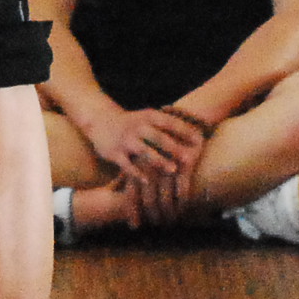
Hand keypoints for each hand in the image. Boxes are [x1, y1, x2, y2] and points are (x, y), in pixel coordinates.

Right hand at [78, 103, 205, 186]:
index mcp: (147, 117)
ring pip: (144, 151)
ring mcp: (125, 140)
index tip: (200, 140)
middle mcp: (136, 127)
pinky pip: (127, 165)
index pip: (168, 122)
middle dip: (174, 147)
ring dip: (159, 160)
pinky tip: (147, 181)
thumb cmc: (131, 122)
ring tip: (173, 170)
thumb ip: (166, 124)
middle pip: (157, 137)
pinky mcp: (114, 153)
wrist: (99, 120)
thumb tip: (198, 131)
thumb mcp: (147, 117)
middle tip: (189, 158)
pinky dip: (137, 173)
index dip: (184, 130)